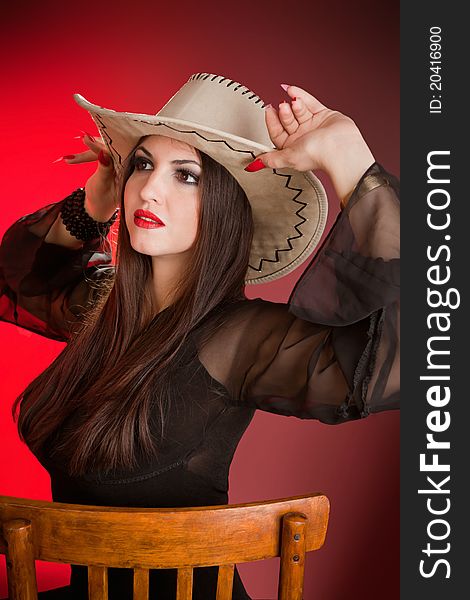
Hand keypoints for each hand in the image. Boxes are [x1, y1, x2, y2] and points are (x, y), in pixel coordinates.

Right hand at [59, 133, 118, 220]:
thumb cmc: (102, 200)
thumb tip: (103, 153)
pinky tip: (82, 145)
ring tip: (77, 150)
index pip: (116, 154)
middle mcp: (126, 166)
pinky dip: (92, 150)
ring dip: (91, 148)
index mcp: (128, 172)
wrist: (98, 207)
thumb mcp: (102, 185)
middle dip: (96, 145)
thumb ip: (104, 169)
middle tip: (84, 140)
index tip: (88, 140)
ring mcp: (120, 163)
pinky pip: (103, 151)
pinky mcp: (113, 161)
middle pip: (111, 148)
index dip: (103, 146)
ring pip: (105, 148)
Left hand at [250, 85, 375, 205]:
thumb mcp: (288, 158)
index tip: (268, 110)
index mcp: (293, 148)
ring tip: (293, 104)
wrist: (340, 148)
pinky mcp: (323, 115)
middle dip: (284, 114)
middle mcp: (302, 137)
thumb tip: (254, 165)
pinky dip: (301, 95)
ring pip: (298, 111)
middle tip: (283, 108)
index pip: (277, 133)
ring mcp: (313, 125)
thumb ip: (271, 159)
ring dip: (294, 106)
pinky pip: (310, 103)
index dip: (271, 122)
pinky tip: (292, 90)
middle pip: (287, 121)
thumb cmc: (317, 155)